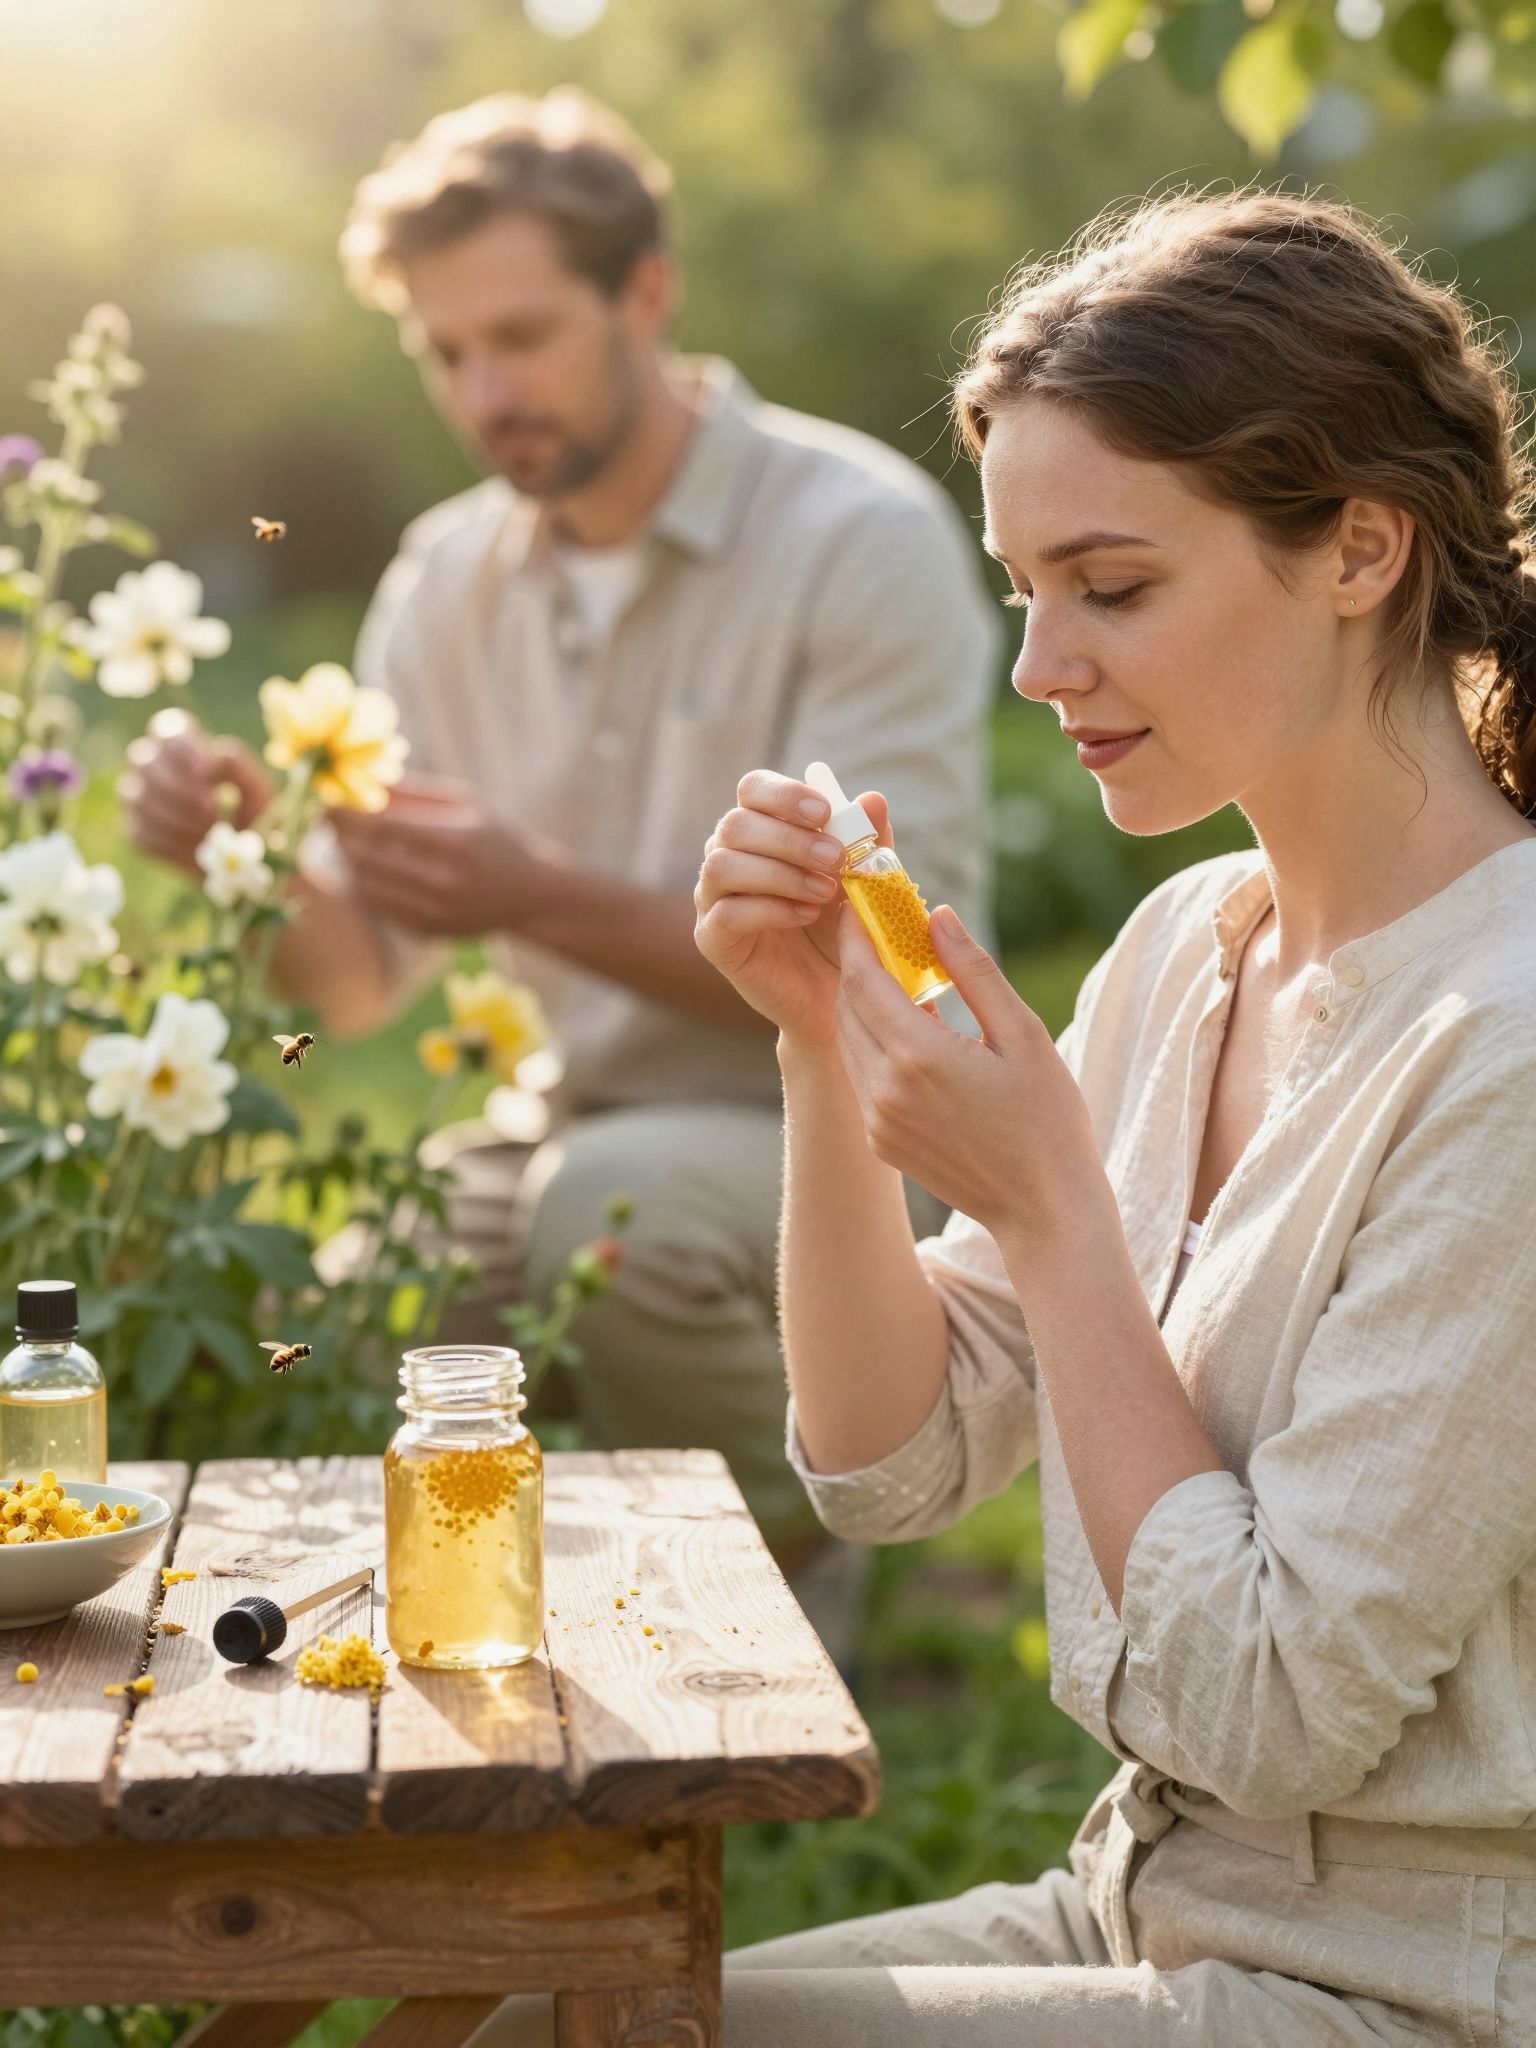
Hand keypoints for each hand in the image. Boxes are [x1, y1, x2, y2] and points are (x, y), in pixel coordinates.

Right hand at [118, 708, 273, 873]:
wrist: (244, 860)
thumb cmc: (252, 815)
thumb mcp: (258, 792)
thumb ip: (242, 769)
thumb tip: (219, 752)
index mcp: (185, 746)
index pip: (168, 730)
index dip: (183, 749)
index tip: (208, 772)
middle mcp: (154, 766)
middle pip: (145, 762)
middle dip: (180, 789)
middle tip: (212, 812)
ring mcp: (139, 797)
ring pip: (138, 798)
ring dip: (176, 818)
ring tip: (209, 834)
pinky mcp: (136, 830)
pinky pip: (140, 831)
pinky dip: (169, 842)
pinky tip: (195, 850)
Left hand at [327, 773, 556, 936]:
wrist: (530, 894)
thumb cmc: (494, 837)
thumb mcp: (465, 803)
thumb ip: (412, 792)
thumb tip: (359, 780)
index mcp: (455, 841)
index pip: (381, 824)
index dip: (344, 810)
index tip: (323, 797)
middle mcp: (443, 881)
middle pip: (365, 856)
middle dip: (339, 834)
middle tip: (326, 817)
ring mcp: (434, 911)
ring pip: (364, 884)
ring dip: (347, 859)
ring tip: (347, 839)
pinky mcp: (426, 931)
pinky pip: (377, 905)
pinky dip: (365, 883)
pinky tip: (370, 867)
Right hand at [694, 768, 890, 1047]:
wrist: (836, 994)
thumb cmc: (843, 928)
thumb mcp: (863, 881)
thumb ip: (867, 842)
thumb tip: (873, 800)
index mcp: (760, 829)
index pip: (752, 789)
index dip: (784, 794)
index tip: (824, 813)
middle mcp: (727, 856)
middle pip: (735, 824)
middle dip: (790, 839)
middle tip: (835, 860)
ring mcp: (713, 898)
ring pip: (722, 865)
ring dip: (779, 873)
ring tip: (823, 892)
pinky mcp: (712, 938)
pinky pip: (726, 913)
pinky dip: (770, 909)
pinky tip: (806, 915)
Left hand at [833, 901, 1098, 1241]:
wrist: (1043, 1208)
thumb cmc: (1047, 1118)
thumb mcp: (1022, 1034)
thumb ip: (974, 970)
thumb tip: (938, 915)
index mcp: (919, 1056)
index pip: (863, 979)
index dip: (856, 937)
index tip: (858, 906)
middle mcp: (884, 1089)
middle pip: (847, 1007)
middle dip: (856, 965)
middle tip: (875, 932)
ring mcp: (877, 1120)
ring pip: (848, 1042)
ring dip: (861, 1004)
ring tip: (893, 976)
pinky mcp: (880, 1141)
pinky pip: (861, 1076)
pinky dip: (872, 1044)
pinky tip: (906, 1030)